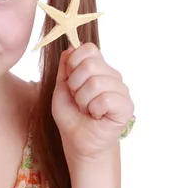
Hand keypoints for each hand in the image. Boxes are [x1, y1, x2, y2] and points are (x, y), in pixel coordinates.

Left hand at [52, 43, 133, 160]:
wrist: (77, 140)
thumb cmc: (71, 114)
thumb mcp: (61, 87)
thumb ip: (65, 67)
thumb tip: (71, 47)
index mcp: (98, 68)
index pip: (89, 48)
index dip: (74, 62)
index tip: (69, 79)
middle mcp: (112, 76)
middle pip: (90, 64)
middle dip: (75, 84)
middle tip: (78, 99)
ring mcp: (121, 90)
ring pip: (96, 83)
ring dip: (83, 100)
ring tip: (86, 109)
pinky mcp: (126, 107)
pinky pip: (106, 99)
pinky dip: (94, 109)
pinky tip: (96, 115)